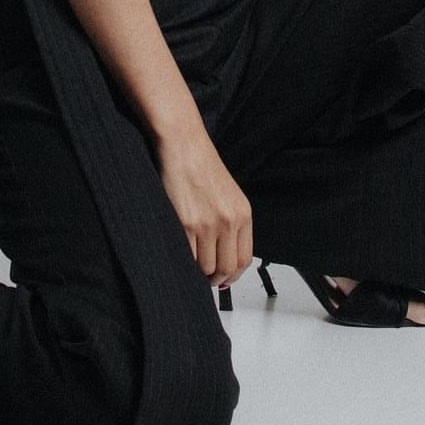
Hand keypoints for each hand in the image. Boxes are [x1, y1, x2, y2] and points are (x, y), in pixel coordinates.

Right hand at [157, 131, 252, 287]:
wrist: (184, 144)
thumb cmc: (202, 165)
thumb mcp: (229, 195)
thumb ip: (231, 223)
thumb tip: (224, 256)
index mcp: (243, 214)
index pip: (244, 260)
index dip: (232, 276)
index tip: (224, 280)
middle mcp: (229, 221)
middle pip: (226, 268)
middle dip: (216, 279)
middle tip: (206, 278)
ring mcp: (208, 224)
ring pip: (206, 267)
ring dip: (198, 271)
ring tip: (191, 262)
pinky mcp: (187, 223)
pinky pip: (187, 256)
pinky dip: (184, 260)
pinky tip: (181, 251)